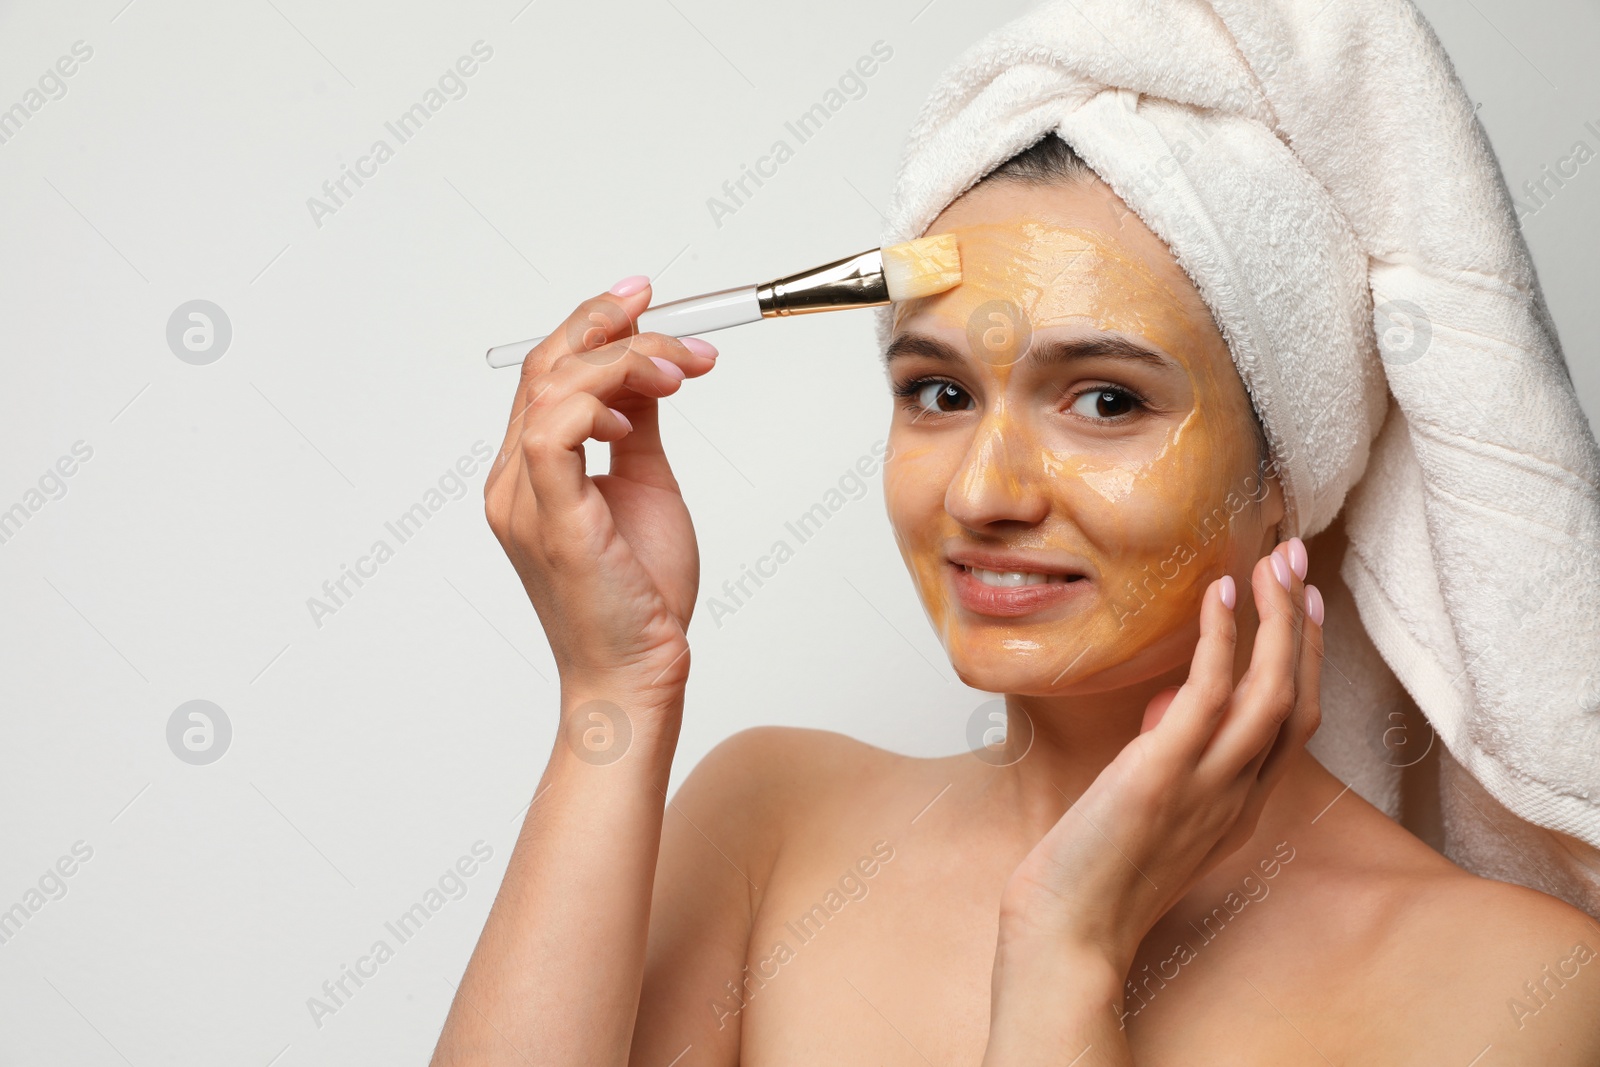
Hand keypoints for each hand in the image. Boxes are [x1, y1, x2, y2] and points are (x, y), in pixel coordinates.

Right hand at [483, 278, 717, 697]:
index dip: (592, 325)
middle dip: (608, 324)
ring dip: (623, 360)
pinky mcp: (550, 517)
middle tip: (668, 315)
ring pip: (552, 385)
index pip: (549, 373)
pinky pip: (552, 430)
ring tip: (681, 369)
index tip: (646, 299)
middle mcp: (514, 479)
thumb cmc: (640, 596)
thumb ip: (637, 428)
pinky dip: (597, 401)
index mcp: (531, 471)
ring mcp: (523, 498)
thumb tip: (650, 374)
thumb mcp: (646, 486)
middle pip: (544, 365)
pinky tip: (636, 414)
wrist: (638, 671)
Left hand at [997, 540, 1324, 978]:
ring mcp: (1208, 786)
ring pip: (1271, 690)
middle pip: (1297, 698)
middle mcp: (1239, 797)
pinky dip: (1220, 638)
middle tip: (1297, 562)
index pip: (1292, 725)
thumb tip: (1168, 713)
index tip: (1301, 607)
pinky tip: (1219, 594)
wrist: (1067, 932)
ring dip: (1278, 620)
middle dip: (1303, 625)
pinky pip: (1209, 692)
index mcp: (1239, 809)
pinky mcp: (1163, 773)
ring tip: (1273, 563)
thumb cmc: (1094, 874)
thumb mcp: (1150, 814)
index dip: (1304, 660)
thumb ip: (1171, 767)